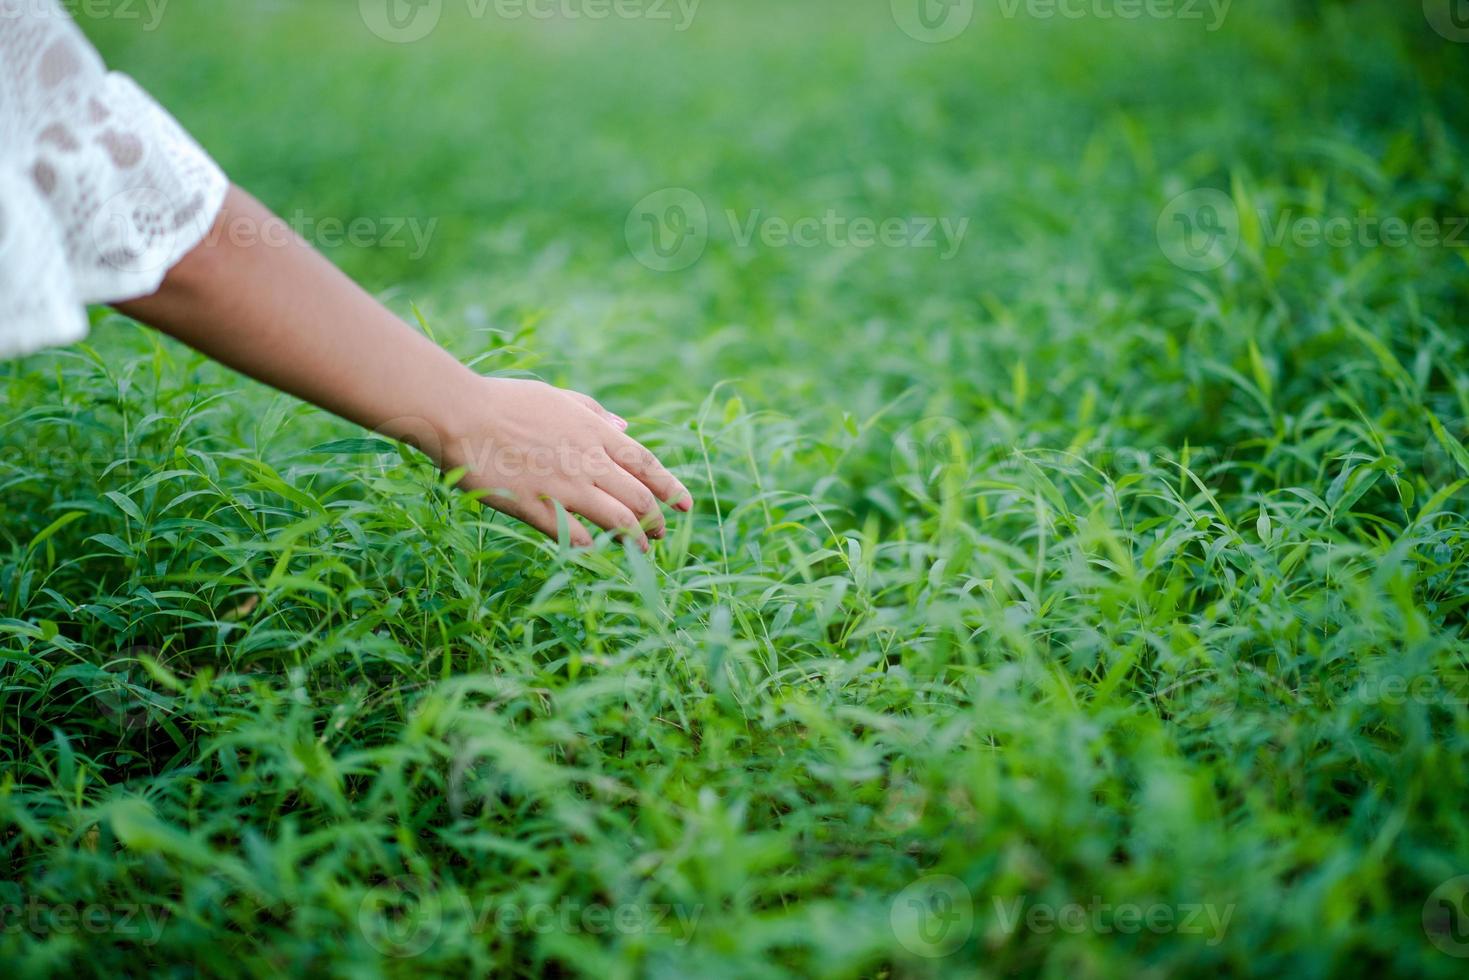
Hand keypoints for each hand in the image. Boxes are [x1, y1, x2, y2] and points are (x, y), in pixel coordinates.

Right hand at [442, 377, 692, 548]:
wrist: (461, 415)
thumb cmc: (506, 402)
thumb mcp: (559, 398)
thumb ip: (596, 414)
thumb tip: (626, 427)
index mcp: (596, 433)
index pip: (648, 465)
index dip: (672, 488)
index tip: (687, 505)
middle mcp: (589, 462)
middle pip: (640, 498)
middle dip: (657, 519)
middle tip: (661, 533)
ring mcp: (566, 487)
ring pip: (619, 520)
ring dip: (636, 539)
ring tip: (642, 550)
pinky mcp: (539, 508)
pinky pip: (578, 535)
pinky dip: (594, 546)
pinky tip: (597, 550)